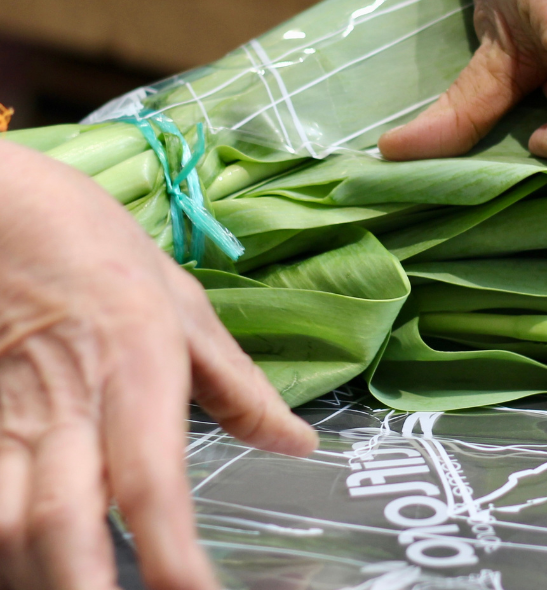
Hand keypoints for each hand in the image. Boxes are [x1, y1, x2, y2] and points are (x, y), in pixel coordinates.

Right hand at [0, 141, 315, 589]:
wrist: (8, 212)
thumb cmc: (107, 257)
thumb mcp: (188, 310)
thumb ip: (241, 388)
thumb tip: (298, 444)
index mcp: (137, 369)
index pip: (152, 481)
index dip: (172, 557)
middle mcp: (66, 406)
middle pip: (59, 528)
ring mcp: (1, 420)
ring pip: (3, 532)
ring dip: (38, 582)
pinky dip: (1, 550)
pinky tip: (30, 567)